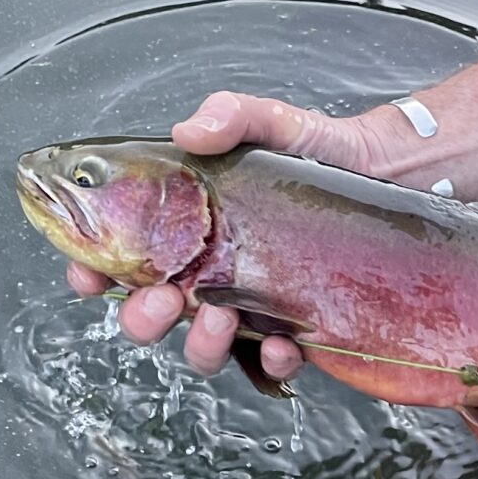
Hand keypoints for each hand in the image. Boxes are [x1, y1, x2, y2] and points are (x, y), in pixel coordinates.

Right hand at [64, 89, 409, 379]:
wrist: (390, 173)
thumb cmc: (319, 151)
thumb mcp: (271, 123)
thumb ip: (229, 116)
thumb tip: (188, 131)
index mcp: (186, 229)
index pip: (120, 258)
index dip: (92, 271)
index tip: (87, 272)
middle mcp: (209, 273)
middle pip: (149, 314)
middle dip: (141, 318)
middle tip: (163, 298)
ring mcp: (249, 305)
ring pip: (202, 348)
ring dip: (199, 344)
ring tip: (219, 317)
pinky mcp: (295, 328)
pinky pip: (271, 363)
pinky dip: (271, 360)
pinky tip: (284, 342)